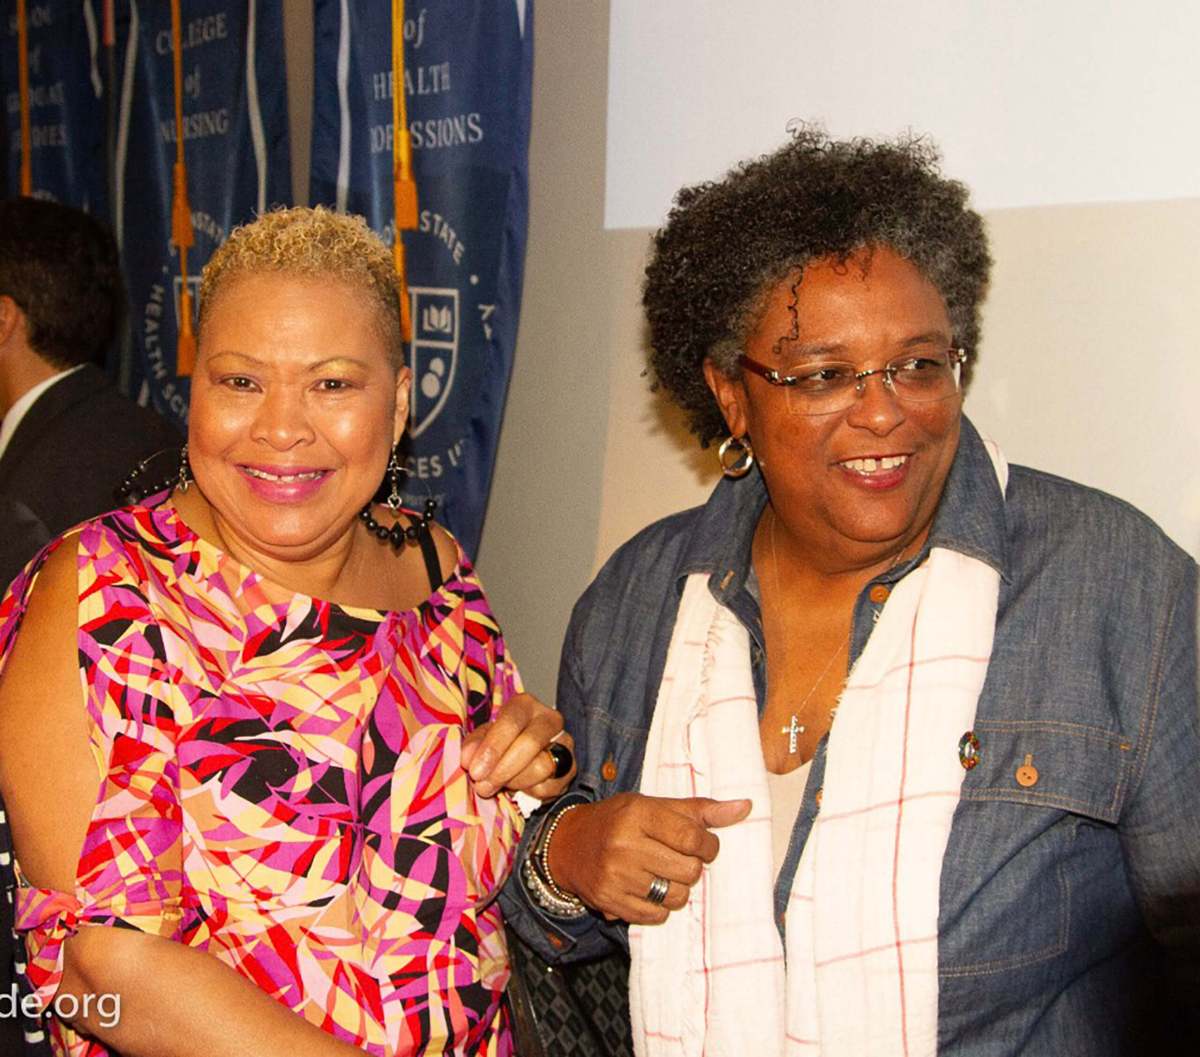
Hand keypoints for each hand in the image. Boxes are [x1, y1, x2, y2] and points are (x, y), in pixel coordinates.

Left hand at [462, 692, 575, 798]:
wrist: (523, 758)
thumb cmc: (501, 742)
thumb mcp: (483, 738)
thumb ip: (475, 745)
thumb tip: (468, 758)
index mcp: (525, 705)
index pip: (511, 721)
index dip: (492, 748)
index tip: (475, 770)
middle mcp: (550, 719)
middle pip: (530, 744)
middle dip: (502, 770)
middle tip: (482, 786)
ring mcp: (565, 743)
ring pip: (542, 767)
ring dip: (515, 782)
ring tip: (500, 785)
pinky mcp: (571, 769)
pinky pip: (551, 787)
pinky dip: (530, 792)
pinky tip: (520, 788)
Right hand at [546, 793, 750, 923]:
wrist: (568, 845)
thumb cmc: (620, 821)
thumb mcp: (653, 806)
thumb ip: (700, 810)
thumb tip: (745, 807)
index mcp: (638, 814)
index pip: (691, 836)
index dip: (708, 845)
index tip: (705, 845)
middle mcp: (625, 845)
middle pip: (689, 870)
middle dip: (693, 867)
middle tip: (681, 859)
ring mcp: (616, 876)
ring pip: (676, 897)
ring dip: (678, 888)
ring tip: (664, 874)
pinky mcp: (610, 902)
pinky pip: (656, 916)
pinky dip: (660, 907)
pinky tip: (649, 889)